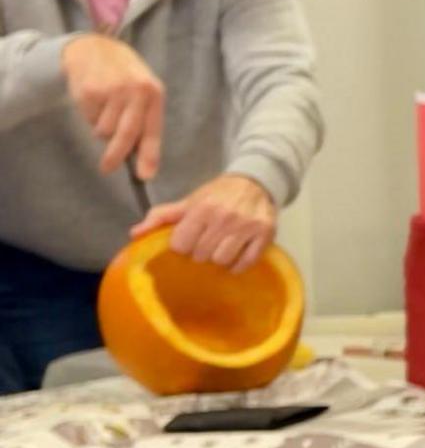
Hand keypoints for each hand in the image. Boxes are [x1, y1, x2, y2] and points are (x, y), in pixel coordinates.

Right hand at [62, 34, 164, 178]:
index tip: (145, 176)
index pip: (152, 130)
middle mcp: (135, 91)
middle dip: (116, 156)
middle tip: (107, 168)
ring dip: (102, 130)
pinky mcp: (89, 91)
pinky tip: (95, 101)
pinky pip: (89, 119)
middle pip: (126, 135)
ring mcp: (111, 91)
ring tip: (105, 111)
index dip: (149, 155)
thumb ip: (143, 120)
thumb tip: (142, 158)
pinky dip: (90, 117)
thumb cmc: (125, 76)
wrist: (96, 48)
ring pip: (104, 131)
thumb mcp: (143, 91)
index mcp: (154, 94)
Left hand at [131, 174, 277, 271]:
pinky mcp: (266, 234)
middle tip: (205, 245)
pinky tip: (235, 255)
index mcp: (202, 209)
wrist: (255, 183)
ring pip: (223, 260)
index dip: (182, 246)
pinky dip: (238, 264)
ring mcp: (247, 227)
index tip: (187, 242)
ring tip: (220, 249)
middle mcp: (225, 217)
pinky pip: (246, 262)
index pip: (181, 245)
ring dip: (219, 259)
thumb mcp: (188, 202)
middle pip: (202, 255)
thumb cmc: (217, 195)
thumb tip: (135, 234)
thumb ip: (161, 217)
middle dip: (200, 253)